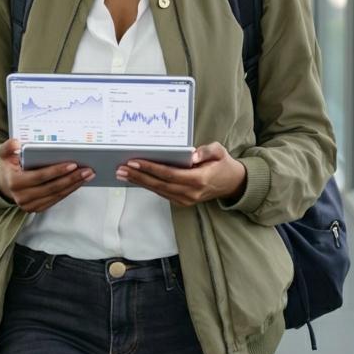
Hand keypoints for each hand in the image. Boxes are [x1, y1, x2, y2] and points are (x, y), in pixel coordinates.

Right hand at [0, 138, 94, 212]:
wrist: (5, 185)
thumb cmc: (9, 167)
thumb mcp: (4, 154)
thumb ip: (8, 147)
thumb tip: (16, 143)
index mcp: (15, 182)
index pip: (40, 176)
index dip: (57, 171)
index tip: (72, 164)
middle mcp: (22, 197)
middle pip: (52, 187)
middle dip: (71, 178)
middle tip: (87, 170)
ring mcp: (30, 205)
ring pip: (57, 195)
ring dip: (74, 185)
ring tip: (87, 175)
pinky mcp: (37, 209)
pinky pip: (56, 199)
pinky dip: (69, 191)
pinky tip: (78, 182)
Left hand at [115, 142, 246, 206]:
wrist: (232, 183)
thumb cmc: (223, 164)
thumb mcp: (220, 151)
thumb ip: (207, 151)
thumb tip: (191, 155)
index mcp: (199, 179)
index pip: (169, 174)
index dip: (150, 169)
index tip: (134, 162)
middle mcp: (190, 193)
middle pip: (159, 185)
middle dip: (138, 176)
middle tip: (120, 169)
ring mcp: (186, 199)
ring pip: (158, 190)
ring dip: (139, 182)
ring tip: (122, 174)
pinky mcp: (183, 201)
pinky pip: (162, 193)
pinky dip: (148, 186)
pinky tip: (136, 179)